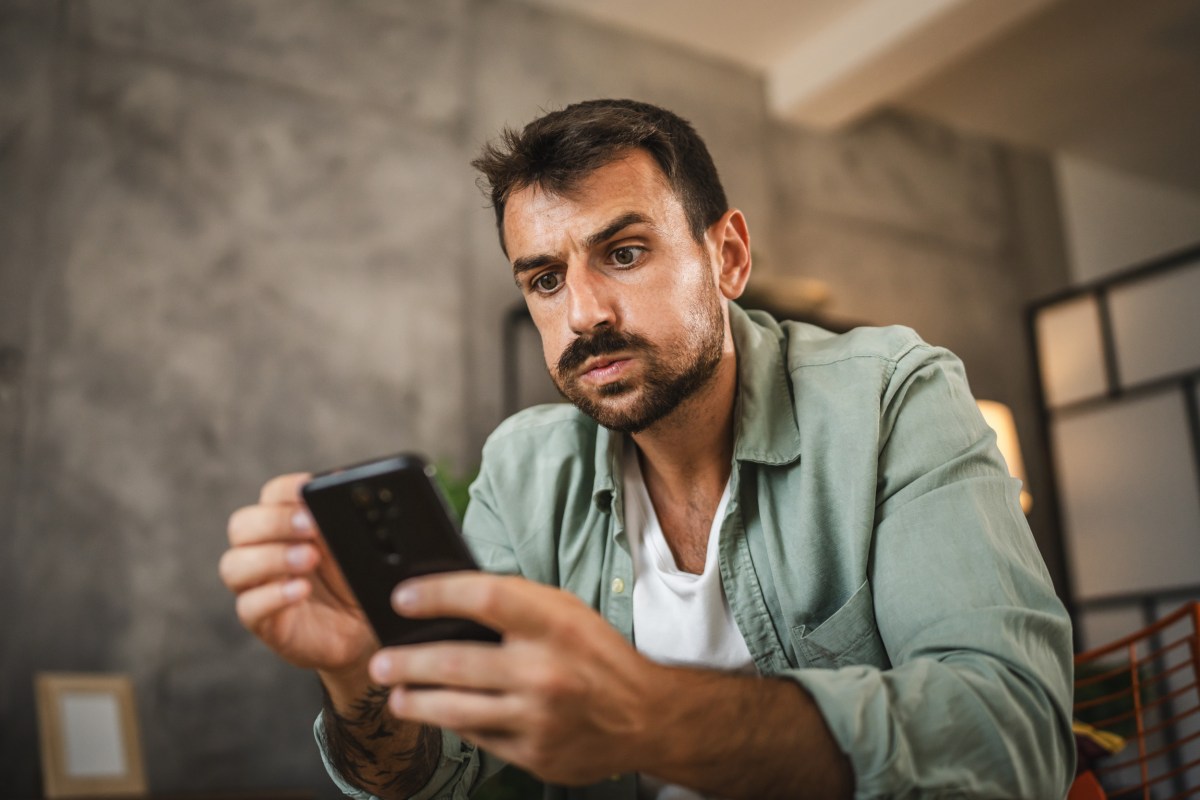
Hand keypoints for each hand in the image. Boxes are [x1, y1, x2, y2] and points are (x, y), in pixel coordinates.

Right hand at [219, 473, 376, 678]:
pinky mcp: (263, 621)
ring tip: (309, 559)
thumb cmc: (356, 580)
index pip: (271, 496)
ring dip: (271, 557)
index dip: (286, 490)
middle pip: (242, 525)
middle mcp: (262, 551)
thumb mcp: (356, 546)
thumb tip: (342, 477)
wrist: (364, 629)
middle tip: (310, 525)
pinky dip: (273, 595)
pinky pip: (249, 607)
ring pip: (234, 565)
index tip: (308, 488)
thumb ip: (344, 516)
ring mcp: (258, 587)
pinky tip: (301, 591)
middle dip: (275, 521)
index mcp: (284, 524)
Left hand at [367, 573, 661, 785]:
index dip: (438, 594)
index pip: (486, 598)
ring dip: (415, 701)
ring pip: (455, 709)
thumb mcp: (568, 614)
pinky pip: (477, 737)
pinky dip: (453, 724)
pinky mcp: (533, 754)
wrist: (646, 717)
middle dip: (406, 662)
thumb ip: (518, 605)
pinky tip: (440, 714)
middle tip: (380, 661)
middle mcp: (545, 671)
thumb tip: (450, 600)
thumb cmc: (599, 656)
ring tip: (396, 694)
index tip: (402, 598)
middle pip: (455, 661)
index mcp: (556, 625)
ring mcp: (537, 718)